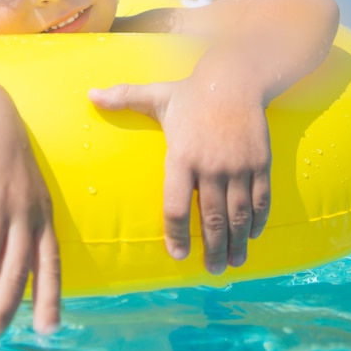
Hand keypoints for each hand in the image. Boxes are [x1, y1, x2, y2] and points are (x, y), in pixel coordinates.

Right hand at [0, 85, 60, 340]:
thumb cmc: (3, 153)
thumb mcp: (25, 188)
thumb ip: (20, 223)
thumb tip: (6, 263)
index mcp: (40, 212)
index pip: (50, 262)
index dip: (49, 296)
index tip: (46, 331)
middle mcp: (24, 209)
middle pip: (16, 269)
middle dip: (1, 309)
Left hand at [89, 78, 270, 274]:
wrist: (234, 80)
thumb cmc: (190, 92)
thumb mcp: (155, 95)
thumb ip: (123, 97)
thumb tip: (89, 95)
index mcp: (181, 155)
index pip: (176, 206)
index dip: (177, 235)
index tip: (177, 254)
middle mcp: (210, 166)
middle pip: (211, 219)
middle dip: (212, 249)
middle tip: (211, 270)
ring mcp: (238, 167)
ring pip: (237, 215)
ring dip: (236, 243)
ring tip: (233, 263)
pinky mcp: (260, 163)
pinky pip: (260, 200)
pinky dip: (257, 221)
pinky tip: (251, 235)